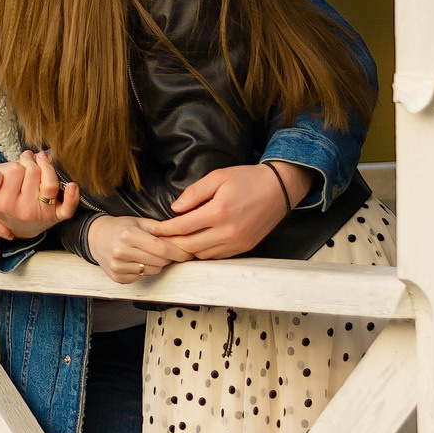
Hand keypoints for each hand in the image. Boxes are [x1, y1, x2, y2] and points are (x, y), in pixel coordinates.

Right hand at [0, 148, 78, 241]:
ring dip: (48, 166)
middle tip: (26, 163)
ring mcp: (39, 213)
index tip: (11, 169)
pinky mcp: (55, 217)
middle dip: (30, 162)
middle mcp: (20, 210)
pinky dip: (72, 196)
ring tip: (42, 160)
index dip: (15, 165)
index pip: (13, 171)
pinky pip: (68, 208)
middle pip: (32, 171)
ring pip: (49, 183)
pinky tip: (71, 185)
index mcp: (1, 204)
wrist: (15, 226)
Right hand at [86, 214, 189, 283]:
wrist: (95, 238)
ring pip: (153, 271)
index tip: (188, 253)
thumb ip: (159, 229)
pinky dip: (146, 270)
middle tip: (171, 251)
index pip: (161, 248)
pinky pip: (143, 277)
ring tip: (151, 254)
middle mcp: (121, 252)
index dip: (178, 252)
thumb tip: (182, 237)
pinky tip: (140, 261)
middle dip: (169, 257)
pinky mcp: (118, 278)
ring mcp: (118, 267)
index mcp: (128, 235)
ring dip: (158, 264)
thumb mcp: (138, 221)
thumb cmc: (119, 228)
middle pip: (159, 261)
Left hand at [146, 162, 308, 259]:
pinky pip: (217, 256)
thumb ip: (194, 192)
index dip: (164, 230)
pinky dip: (203, 252)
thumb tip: (175, 208)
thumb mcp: (218, 177)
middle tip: (159, 240)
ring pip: (202, 255)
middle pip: (189, 247)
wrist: (279, 189)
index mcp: (218, 212)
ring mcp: (237, 242)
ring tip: (175, 242)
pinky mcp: (244, 248)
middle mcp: (227, 232)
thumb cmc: (248, 179)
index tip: (154, 230)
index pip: (182, 227)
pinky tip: (196, 243)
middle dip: (172, 243)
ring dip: (187, 250)